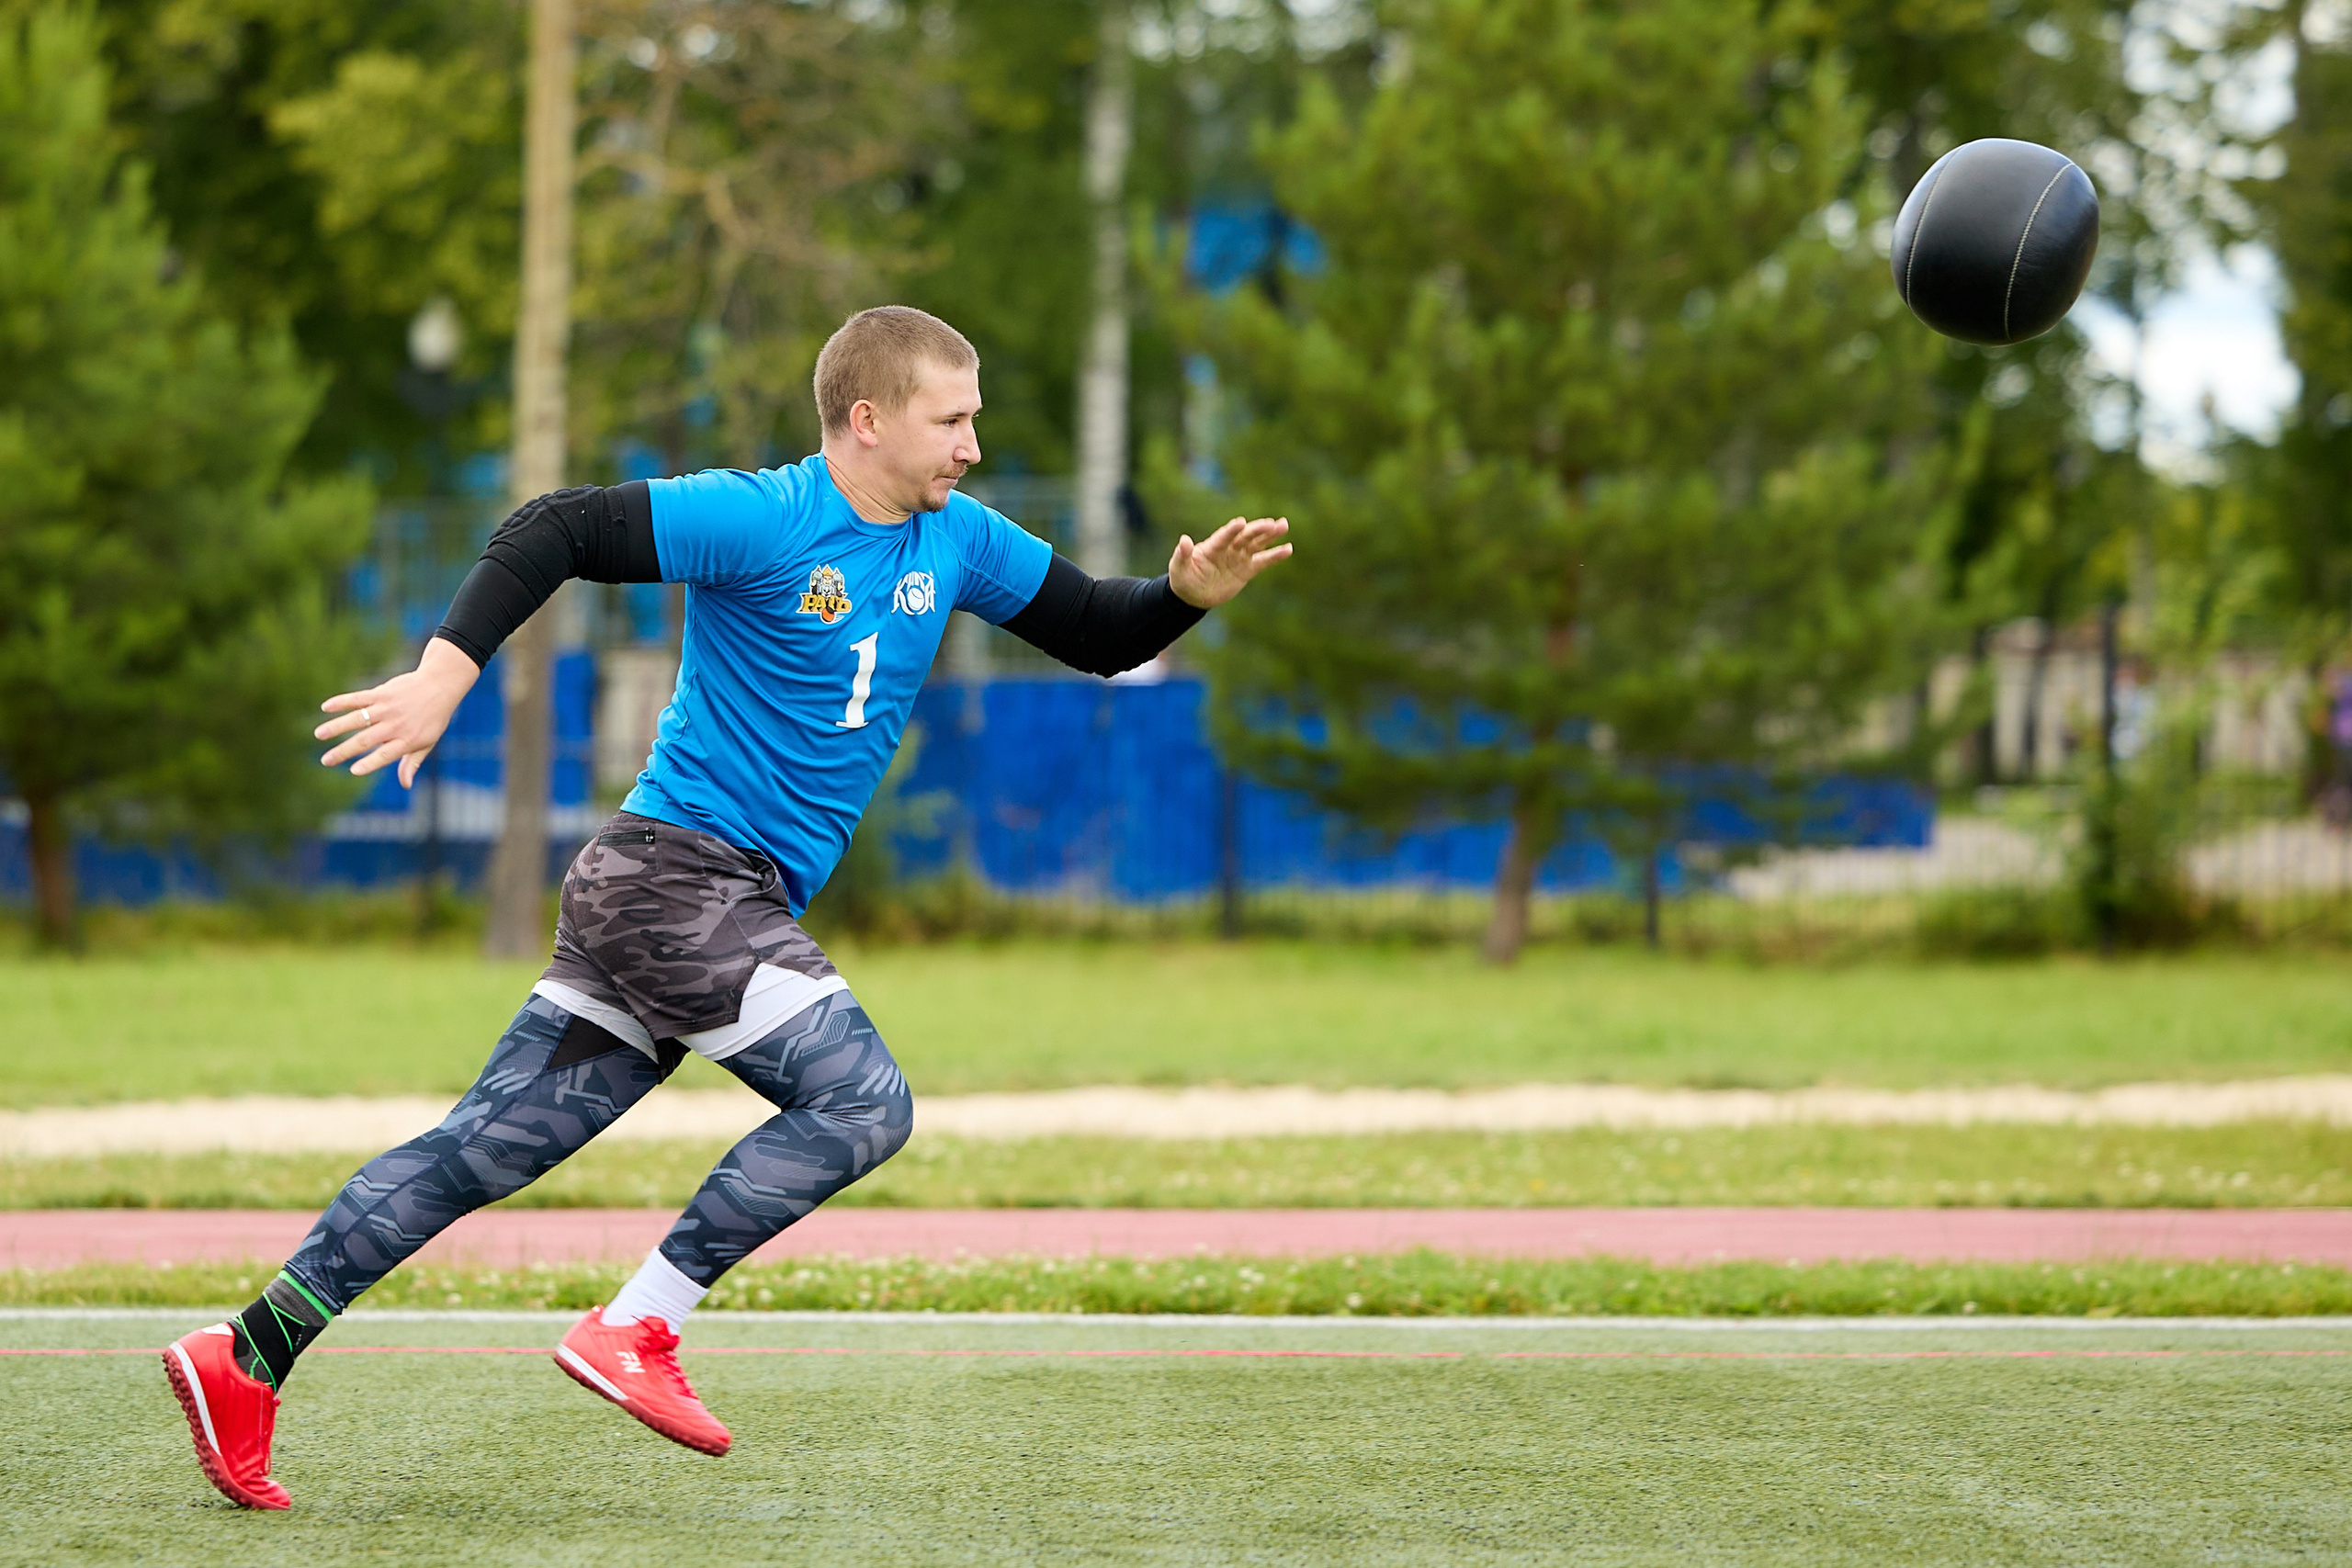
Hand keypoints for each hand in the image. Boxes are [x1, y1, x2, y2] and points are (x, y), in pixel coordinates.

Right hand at [316, 636, 480, 787]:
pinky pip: (358, 698)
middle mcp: (395, 725)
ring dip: (336, 727)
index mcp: (407, 740)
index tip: (353, 771)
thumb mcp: (427, 743)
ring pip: (357, 719)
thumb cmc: (433, 719)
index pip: (386, 755)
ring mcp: (387, 708)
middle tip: (325, 760)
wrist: (439, 686)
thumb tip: (405, 785)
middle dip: (344, 751)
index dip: (370, 763)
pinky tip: (325, 707)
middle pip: (366, 740)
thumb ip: (411, 763)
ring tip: (319, 735)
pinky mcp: (381, 693)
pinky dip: (341, 702)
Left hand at [1169, 515, 1291, 608]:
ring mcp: (1239, 557)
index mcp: (1212, 546)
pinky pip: (1263, 561)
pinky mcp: (1247, 569)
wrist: (1193, 594)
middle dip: (1257, 530)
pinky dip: (1275, 555)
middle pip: (1245, 537)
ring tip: (1283, 525)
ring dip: (1270, 535)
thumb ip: (1182, 554)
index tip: (1241, 522)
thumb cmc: (1183, 578)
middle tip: (1272, 523)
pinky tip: (1288, 548)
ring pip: (1257, 544)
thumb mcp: (1179, 568)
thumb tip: (1184, 540)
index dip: (1232, 530)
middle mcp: (1228, 548)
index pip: (1224, 536)